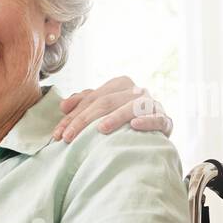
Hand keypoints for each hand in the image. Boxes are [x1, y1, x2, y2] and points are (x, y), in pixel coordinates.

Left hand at [53, 76, 173, 142]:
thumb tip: (62, 105)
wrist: (153, 130)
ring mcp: (152, 104)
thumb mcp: (102, 108)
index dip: (72, 116)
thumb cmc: (121, 119)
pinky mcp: (165, 119)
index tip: (57, 134)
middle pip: (106, 103)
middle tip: (68, 138)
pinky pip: (158, 119)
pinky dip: (147, 121)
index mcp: (119, 84)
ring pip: (131, 107)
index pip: (91, 98)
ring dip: (116, 117)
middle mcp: (136, 91)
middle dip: (84, 121)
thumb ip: (83, 103)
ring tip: (101, 129)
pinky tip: (135, 126)